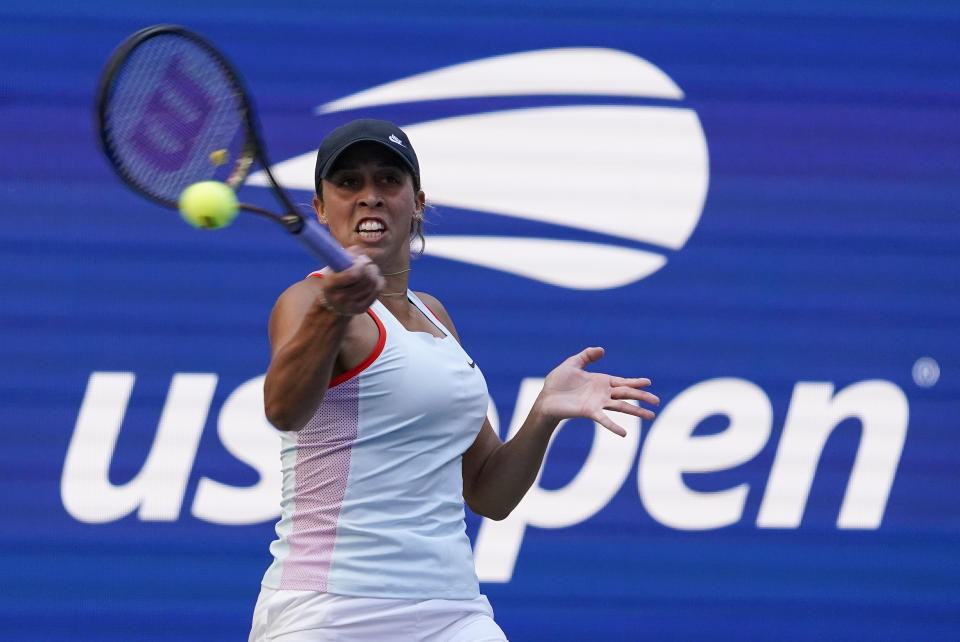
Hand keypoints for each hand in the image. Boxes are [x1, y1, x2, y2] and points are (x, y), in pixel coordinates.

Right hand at [318, 247, 384, 315]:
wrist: (333, 303)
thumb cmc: (334, 279)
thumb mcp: (334, 265)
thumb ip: (347, 255)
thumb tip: (359, 253)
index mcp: (330, 284)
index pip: (354, 274)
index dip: (360, 265)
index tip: (359, 261)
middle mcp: (339, 297)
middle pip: (366, 278)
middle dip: (368, 267)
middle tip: (365, 263)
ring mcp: (350, 305)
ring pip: (373, 283)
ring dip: (373, 273)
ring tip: (367, 271)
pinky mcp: (361, 309)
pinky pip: (378, 290)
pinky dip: (378, 281)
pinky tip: (372, 279)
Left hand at [535, 347, 658, 436]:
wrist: (546, 398)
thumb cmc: (557, 382)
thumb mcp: (572, 364)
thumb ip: (586, 356)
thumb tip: (602, 350)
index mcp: (601, 381)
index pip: (623, 382)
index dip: (636, 382)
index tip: (649, 382)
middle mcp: (603, 394)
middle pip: (627, 394)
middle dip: (642, 397)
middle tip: (657, 401)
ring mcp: (598, 403)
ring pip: (621, 407)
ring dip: (636, 411)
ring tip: (651, 416)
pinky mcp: (590, 412)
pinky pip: (605, 419)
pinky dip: (614, 426)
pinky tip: (624, 433)